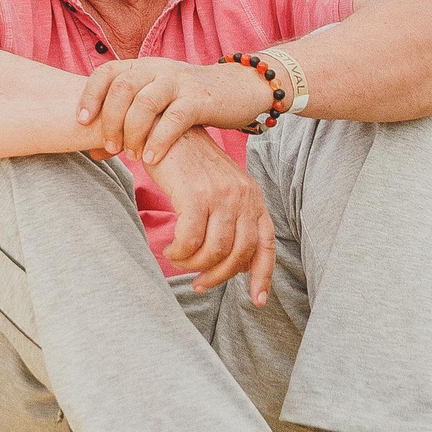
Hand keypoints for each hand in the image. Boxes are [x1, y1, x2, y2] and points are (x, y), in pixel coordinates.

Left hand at [77, 58, 271, 164]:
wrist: (239, 89)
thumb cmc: (190, 103)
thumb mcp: (156, 105)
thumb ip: (127, 123)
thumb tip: (93, 152)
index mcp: (143, 66)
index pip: (106, 73)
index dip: (89, 96)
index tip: (80, 122)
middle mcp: (158, 68)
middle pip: (121, 88)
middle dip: (109, 120)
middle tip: (109, 147)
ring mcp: (179, 82)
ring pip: (144, 103)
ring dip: (132, 132)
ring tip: (131, 155)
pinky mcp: (200, 98)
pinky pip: (173, 119)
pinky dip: (158, 140)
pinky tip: (151, 158)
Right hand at [145, 128, 274, 302]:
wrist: (166, 130)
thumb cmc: (189, 165)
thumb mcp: (220, 190)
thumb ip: (233, 220)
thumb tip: (239, 263)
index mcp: (253, 196)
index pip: (266, 243)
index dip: (263, 275)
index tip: (256, 301)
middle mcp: (243, 196)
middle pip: (239, 253)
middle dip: (218, 276)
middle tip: (199, 284)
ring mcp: (221, 195)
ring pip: (214, 250)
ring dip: (194, 265)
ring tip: (179, 260)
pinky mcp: (196, 195)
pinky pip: (190, 240)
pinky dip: (180, 253)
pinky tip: (171, 250)